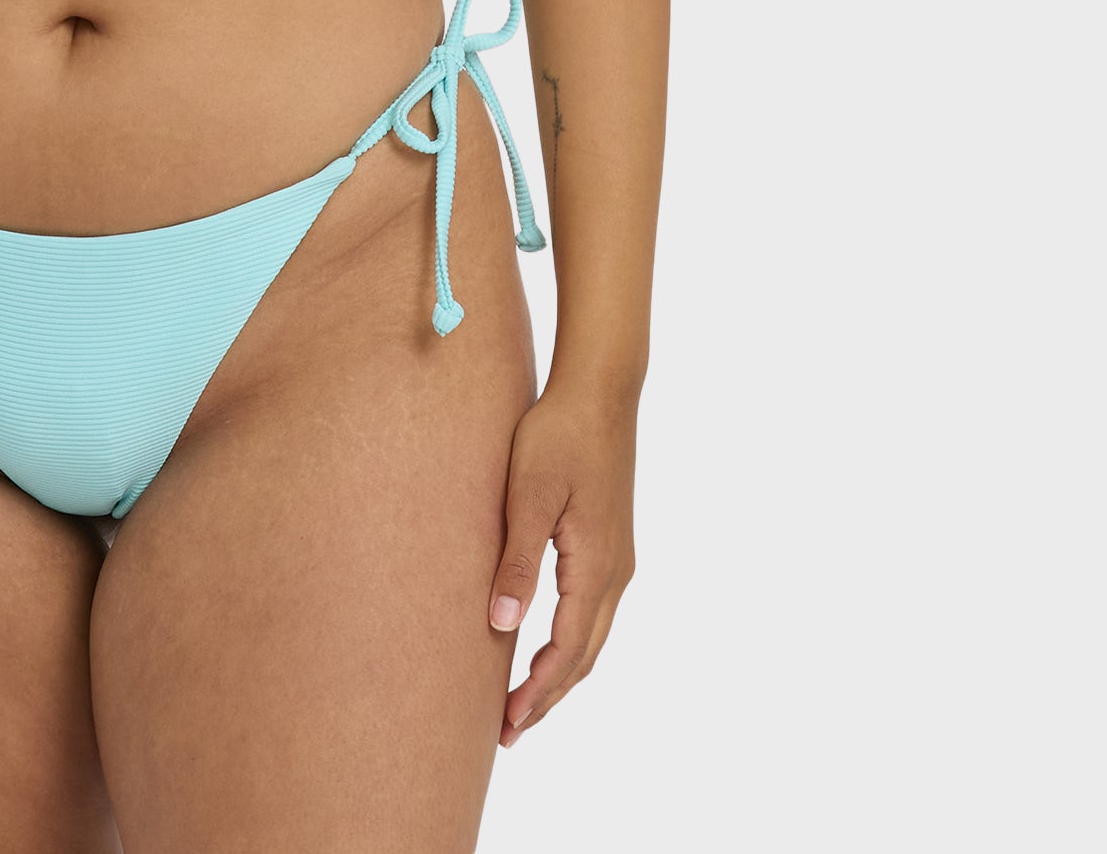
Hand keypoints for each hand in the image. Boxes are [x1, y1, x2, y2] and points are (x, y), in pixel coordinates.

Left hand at [487, 381, 637, 743]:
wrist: (600, 389)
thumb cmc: (558, 434)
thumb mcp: (530, 494)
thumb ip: (518, 560)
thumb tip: (502, 626)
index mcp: (597, 567)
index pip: (567, 651)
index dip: (538, 692)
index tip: (507, 723)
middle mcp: (616, 572)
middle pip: (585, 655)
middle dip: (549, 695)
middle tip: (508, 730)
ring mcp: (617, 558)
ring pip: (592, 635)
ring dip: (560, 671)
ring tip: (523, 699)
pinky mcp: (609, 541)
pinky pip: (592, 610)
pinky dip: (569, 640)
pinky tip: (543, 640)